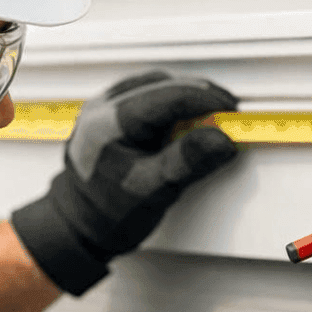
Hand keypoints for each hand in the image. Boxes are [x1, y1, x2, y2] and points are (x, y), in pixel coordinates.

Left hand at [11, 71, 238, 294]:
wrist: (79, 226)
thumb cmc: (107, 214)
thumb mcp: (153, 191)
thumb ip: (187, 162)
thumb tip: (221, 140)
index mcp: (108, 123)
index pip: (168, 96)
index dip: (206, 101)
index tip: (231, 113)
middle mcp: (102, 108)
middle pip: (163, 86)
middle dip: (200, 98)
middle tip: (228, 117)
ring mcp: (104, 108)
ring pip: (156, 88)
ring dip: (187, 100)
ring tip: (211, 121)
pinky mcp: (111, 116)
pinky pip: (148, 98)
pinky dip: (173, 106)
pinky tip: (187, 123)